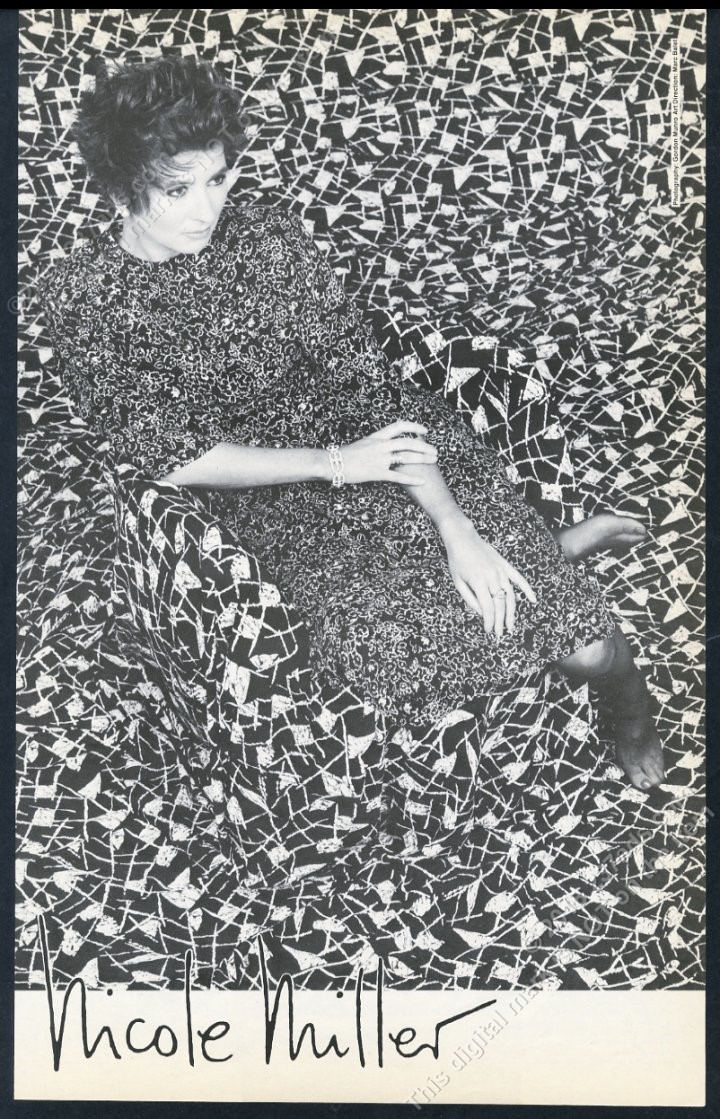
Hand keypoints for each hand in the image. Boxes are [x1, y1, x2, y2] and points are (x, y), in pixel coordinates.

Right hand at [340, 420, 437, 485]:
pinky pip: (398, 477)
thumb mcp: (362, 443)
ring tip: (433, 461)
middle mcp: (380, 445)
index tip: (425, 431)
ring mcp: (379, 459)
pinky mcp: (377, 473)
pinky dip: (411, 479)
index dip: (414, 427)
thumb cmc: (344, 455)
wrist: (332, 463)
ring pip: (406, 457)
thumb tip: (384, 443)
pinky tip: (421, 481)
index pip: (399, 426)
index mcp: (377, 436)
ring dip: (422, 459)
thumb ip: (375, 443)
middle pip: (408, 442)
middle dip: (424, 446)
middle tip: (435, 451)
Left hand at [442, 515, 536, 638]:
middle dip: (500, 621)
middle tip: (500, 634)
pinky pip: (519, 578)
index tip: (489, 631)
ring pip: (510, 595)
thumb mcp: (458, 582)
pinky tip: (533, 600)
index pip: (488, 608)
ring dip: (512, 612)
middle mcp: (492, 577)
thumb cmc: (457, 561)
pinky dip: (527, 589)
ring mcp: (500, 571)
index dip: (490, 621)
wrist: (463, 538)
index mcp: (478, 582)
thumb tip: (481, 613)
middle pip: (500, 604)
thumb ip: (470, 598)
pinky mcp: (505, 565)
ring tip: (511, 625)